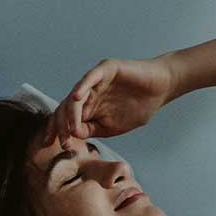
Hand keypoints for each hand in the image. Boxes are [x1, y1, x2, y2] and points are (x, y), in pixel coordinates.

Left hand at [41, 54, 182, 147]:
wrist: (160, 90)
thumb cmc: (138, 107)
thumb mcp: (111, 127)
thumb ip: (92, 130)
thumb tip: (73, 134)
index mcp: (87, 108)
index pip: (66, 119)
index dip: (58, 131)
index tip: (54, 146)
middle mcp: (87, 93)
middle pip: (65, 108)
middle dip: (60, 125)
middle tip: (61, 141)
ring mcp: (95, 80)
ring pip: (75, 95)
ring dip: (69, 113)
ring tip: (68, 127)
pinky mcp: (105, 69)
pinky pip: (90, 78)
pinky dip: (82, 87)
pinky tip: (76, 99)